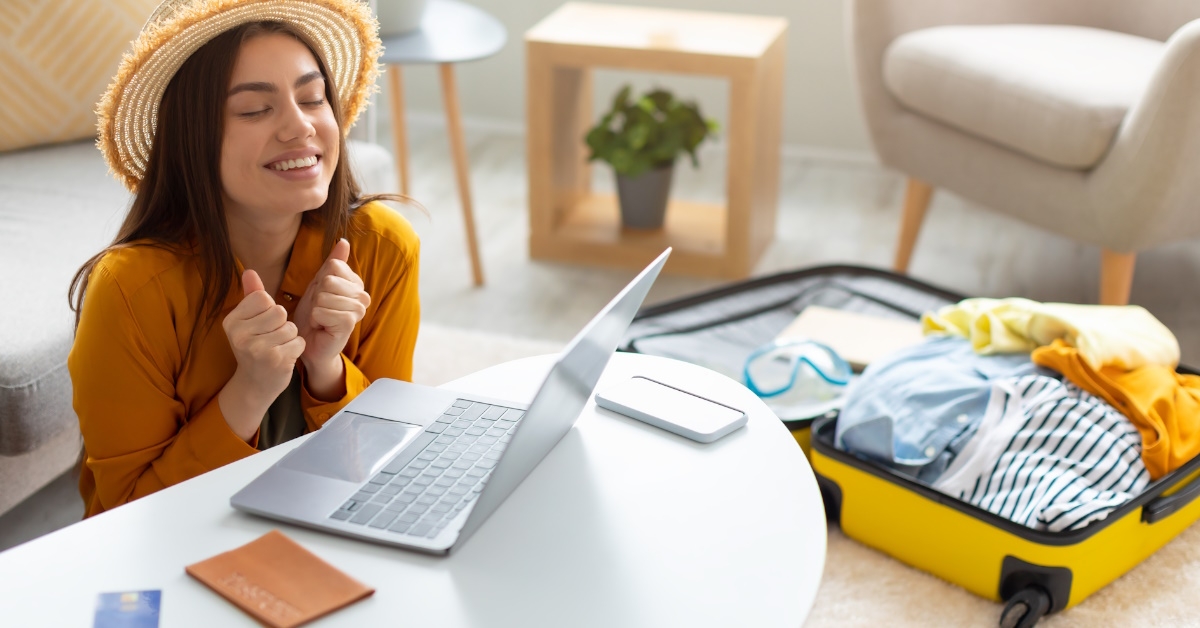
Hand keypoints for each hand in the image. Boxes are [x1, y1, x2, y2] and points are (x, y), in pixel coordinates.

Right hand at [218, 269, 305, 440]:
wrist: (255, 384)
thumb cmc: (254, 346)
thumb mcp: (248, 321)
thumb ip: (251, 295)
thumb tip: (249, 270)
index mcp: (231, 321)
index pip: (263, 297)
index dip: (270, 309)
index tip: (262, 324)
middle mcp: (240, 335)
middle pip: (279, 311)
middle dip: (282, 324)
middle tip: (271, 338)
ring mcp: (257, 349)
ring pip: (291, 327)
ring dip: (290, 337)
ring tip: (277, 348)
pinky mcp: (275, 360)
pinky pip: (299, 342)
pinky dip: (296, 349)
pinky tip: (284, 357)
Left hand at [293, 239, 370, 397]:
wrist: (312, 343)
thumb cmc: (315, 315)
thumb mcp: (320, 284)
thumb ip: (334, 263)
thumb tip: (344, 241)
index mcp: (356, 284)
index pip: (334, 266)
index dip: (320, 281)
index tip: (321, 296)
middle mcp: (362, 296)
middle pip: (329, 280)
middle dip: (316, 296)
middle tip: (320, 309)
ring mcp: (358, 310)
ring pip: (325, 296)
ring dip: (315, 309)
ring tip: (320, 319)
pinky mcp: (349, 323)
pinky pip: (323, 311)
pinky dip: (316, 318)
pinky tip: (322, 326)